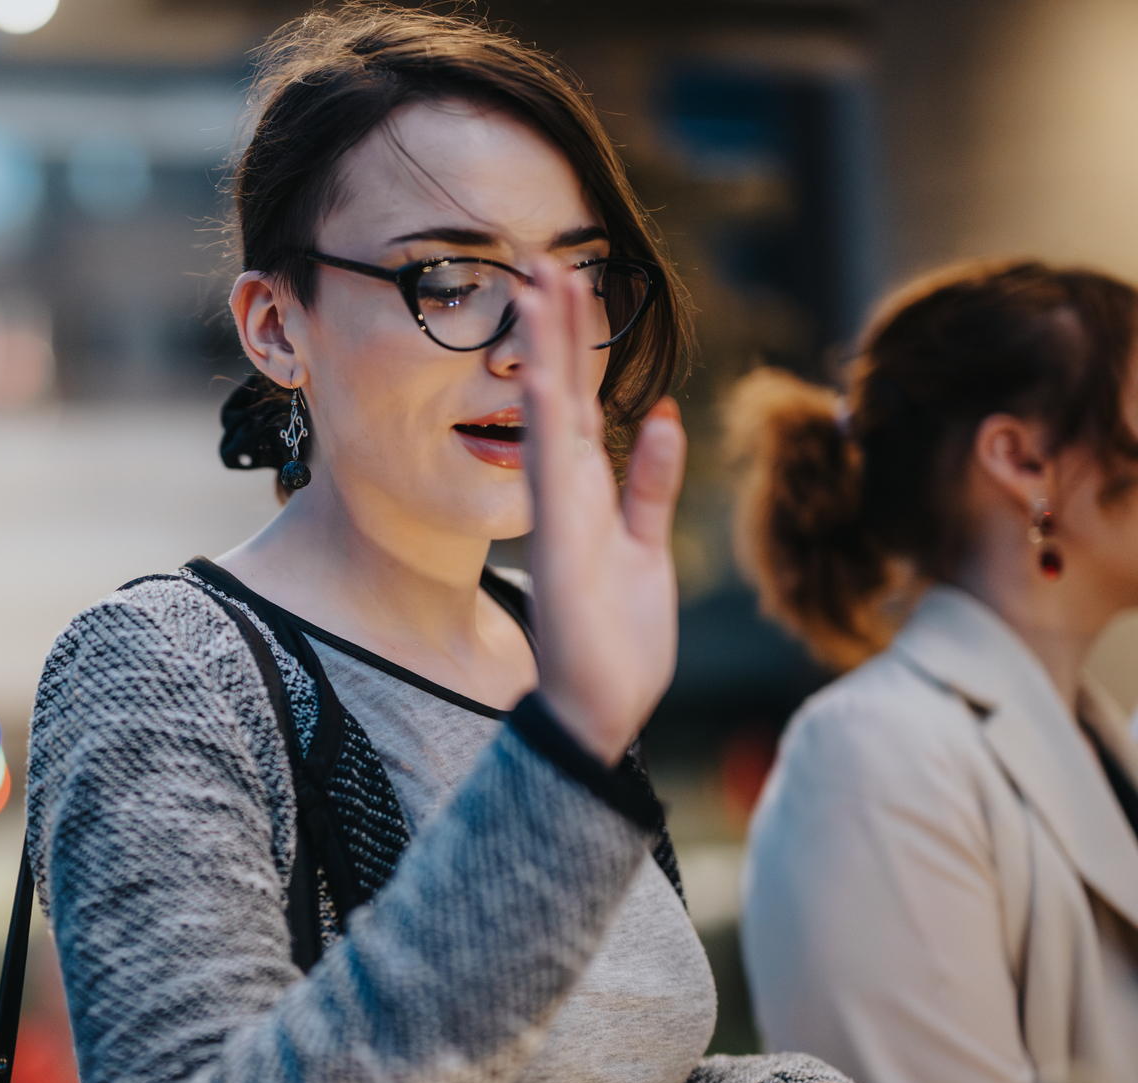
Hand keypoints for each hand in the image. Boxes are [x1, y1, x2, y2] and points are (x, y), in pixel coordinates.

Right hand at [517, 259, 686, 764]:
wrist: (601, 709)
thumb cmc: (619, 642)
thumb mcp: (649, 549)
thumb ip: (652, 484)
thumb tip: (663, 417)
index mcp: (590, 492)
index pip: (583, 400)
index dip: (578, 341)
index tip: (573, 279)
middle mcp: (567, 492)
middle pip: (561, 392)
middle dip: (554, 325)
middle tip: (543, 256)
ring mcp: (559, 512)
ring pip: (550, 413)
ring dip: (543, 349)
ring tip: (536, 285)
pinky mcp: (560, 538)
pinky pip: (551, 466)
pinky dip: (543, 417)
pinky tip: (539, 369)